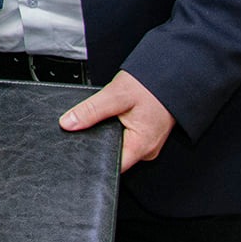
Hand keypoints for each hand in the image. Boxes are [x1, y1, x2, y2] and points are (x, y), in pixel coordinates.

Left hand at [59, 69, 174, 170]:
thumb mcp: (115, 95)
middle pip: (114, 155)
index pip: (113, 165)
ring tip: (100, 119)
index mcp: (141, 146)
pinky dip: (115, 129)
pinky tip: (110, 117)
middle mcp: (146, 150)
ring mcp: (147, 143)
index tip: (77, 150)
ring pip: (119, 145)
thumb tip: (68, 123)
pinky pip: (125, 137)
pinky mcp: (146, 135)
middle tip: (82, 129)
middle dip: (97, 143)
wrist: (172, 77)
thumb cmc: (150, 87)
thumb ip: (90, 111)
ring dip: (106, 134)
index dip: (93, 159)